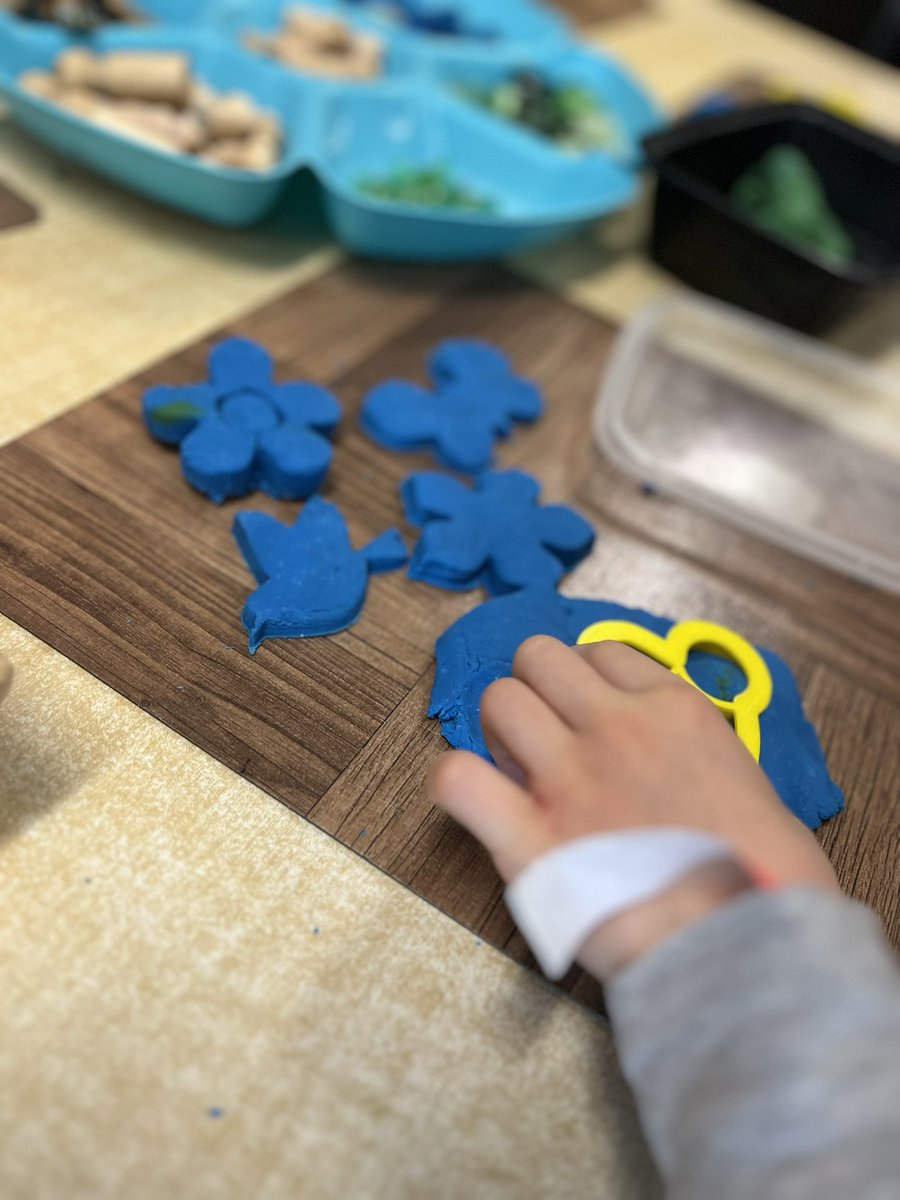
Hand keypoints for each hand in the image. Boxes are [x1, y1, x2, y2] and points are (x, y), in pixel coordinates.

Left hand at [428, 636, 838, 978]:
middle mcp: (615, 727)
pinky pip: (457, 777)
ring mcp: (566, 777)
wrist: (749, 942)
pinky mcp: (528, 836)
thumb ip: (699, 755)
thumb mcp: (752, 785)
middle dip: (536, 690)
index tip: (590, 716)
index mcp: (674, 710)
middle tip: (545, 737)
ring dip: (499, 729)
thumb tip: (673, 767)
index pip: (603, 651)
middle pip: (539, 657)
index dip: (588, 682)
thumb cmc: (768, 878)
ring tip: (516, 768)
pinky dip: (456, 783)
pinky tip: (476, 801)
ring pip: (498, 699)